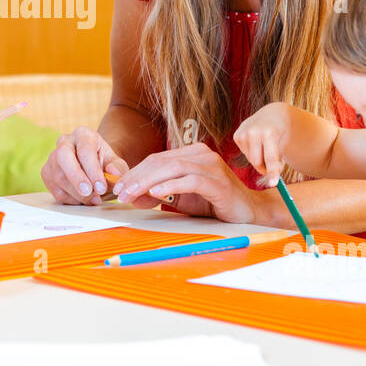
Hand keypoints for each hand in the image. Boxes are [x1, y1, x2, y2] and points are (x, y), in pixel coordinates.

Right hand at [41, 126, 129, 205]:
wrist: (95, 167)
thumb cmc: (106, 164)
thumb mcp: (116, 164)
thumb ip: (118, 168)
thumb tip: (114, 174)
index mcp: (84, 135)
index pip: (85, 150)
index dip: (93, 170)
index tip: (101, 187)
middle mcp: (65, 142)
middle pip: (63, 157)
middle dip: (76, 178)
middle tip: (89, 193)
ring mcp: (52, 157)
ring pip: (58, 176)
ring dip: (76, 193)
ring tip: (92, 200)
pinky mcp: (46, 172)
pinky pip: (54, 189)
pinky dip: (69, 199)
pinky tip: (82, 200)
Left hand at [110, 142, 258, 223]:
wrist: (247, 212)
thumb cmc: (213, 203)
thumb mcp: (180, 198)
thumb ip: (157, 194)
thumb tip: (131, 196)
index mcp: (190, 154)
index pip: (156, 159)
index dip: (134, 172)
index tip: (118, 187)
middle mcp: (200, 155)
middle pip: (161, 161)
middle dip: (137, 177)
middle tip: (120, 193)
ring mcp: (211, 166)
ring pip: (173, 168)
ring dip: (148, 181)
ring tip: (132, 193)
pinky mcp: (218, 181)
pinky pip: (190, 180)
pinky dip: (170, 186)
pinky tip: (155, 193)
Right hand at [232, 104, 291, 187]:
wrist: (272, 116)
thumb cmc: (280, 134)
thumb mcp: (283, 146)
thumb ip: (277, 162)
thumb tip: (271, 180)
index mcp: (269, 132)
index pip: (270, 157)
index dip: (272, 172)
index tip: (273, 184)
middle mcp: (254, 131)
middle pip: (257, 162)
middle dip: (265, 168)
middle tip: (273, 168)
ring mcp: (243, 132)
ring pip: (250, 159)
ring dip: (258, 160)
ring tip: (265, 148)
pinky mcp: (237, 135)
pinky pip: (244, 154)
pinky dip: (251, 153)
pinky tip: (256, 144)